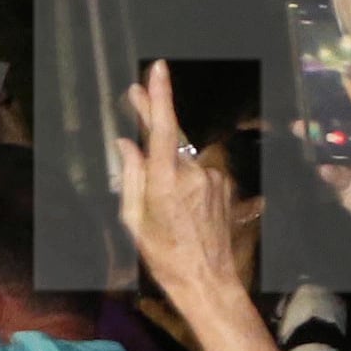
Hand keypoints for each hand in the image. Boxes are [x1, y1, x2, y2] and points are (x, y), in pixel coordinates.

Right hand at [111, 62, 241, 314]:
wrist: (207, 280)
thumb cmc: (164, 256)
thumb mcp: (134, 220)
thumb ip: (130, 176)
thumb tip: (126, 143)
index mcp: (165, 182)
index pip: (162, 128)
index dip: (159, 96)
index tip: (157, 69)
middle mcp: (192, 174)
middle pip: (169, 140)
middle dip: (152, 119)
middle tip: (133, 96)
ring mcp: (212, 179)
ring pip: (182, 162)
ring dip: (170, 172)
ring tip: (166, 208)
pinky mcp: (224, 186)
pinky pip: (198, 175)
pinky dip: (187, 183)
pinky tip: (184, 211)